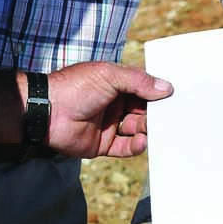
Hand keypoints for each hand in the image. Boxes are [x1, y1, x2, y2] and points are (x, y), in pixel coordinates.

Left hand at [44, 62, 172, 158]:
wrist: (47, 112)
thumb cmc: (75, 87)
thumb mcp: (109, 76)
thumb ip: (138, 81)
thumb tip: (166, 88)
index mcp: (116, 83)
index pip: (144, 88)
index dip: (158, 93)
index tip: (176, 97)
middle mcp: (115, 103)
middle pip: (144, 110)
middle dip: (156, 114)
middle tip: (171, 118)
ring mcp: (109, 124)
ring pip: (137, 129)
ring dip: (148, 130)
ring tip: (156, 130)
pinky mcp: (103, 144)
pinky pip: (125, 147)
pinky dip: (136, 146)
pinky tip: (142, 141)